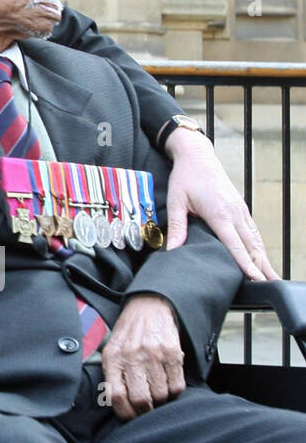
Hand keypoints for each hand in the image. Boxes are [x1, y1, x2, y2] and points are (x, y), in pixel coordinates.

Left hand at [102, 294, 184, 420]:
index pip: (116, 395)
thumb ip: (113, 374)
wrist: (148, 306)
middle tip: (148, 408)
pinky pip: (177, 385)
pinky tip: (168, 383)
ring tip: (158, 392)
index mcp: (113, 357)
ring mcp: (153, 354)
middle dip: (145, 410)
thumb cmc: (129, 332)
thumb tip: (118, 404)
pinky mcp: (172, 353)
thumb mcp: (112, 349)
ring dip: (161, 400)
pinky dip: (174, 391)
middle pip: (140, 399)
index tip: (130, 415)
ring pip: (161, 395)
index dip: (124, 412)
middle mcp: (132, 356)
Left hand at [164, 128, 277, 279]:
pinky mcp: (241, 208)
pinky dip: (259, 247)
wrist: (198, 156)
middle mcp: (235, 213)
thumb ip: (178, 226)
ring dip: (263, 259)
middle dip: (261, 267)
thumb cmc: (185, 178)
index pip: (236, 245)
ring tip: (270, 278)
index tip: (256, 279)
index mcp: (220, 213)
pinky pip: (253, 232)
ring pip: (256, 240)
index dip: (246, 264)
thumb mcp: (176, 200)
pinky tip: (261, 258)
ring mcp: (241, 210)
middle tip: (269, 286)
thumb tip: (173, 250)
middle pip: (252, 246)